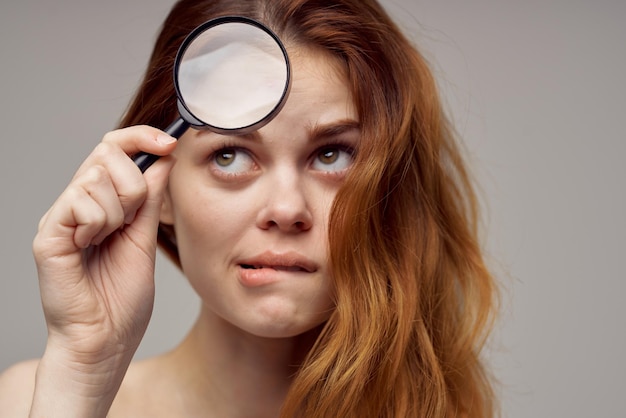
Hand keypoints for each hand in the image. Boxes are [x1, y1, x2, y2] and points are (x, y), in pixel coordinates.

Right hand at [30, 126, 175, 414]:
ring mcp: (61, 217)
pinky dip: (99, 223)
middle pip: (107, 152)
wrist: (105, 338)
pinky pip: (81, 202)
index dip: (141, 137)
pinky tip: (92, 247)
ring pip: (98, 176)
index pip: (114, 149)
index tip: (170, 142)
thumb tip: (162, 158)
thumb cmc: (123, 298)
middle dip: (134, 183)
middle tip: (131, 218)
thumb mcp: (144, 237)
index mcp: (101, 203)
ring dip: (119, 211)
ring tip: (109, 241)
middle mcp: (77, 203)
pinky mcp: (49, 234)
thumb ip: (150, 198)